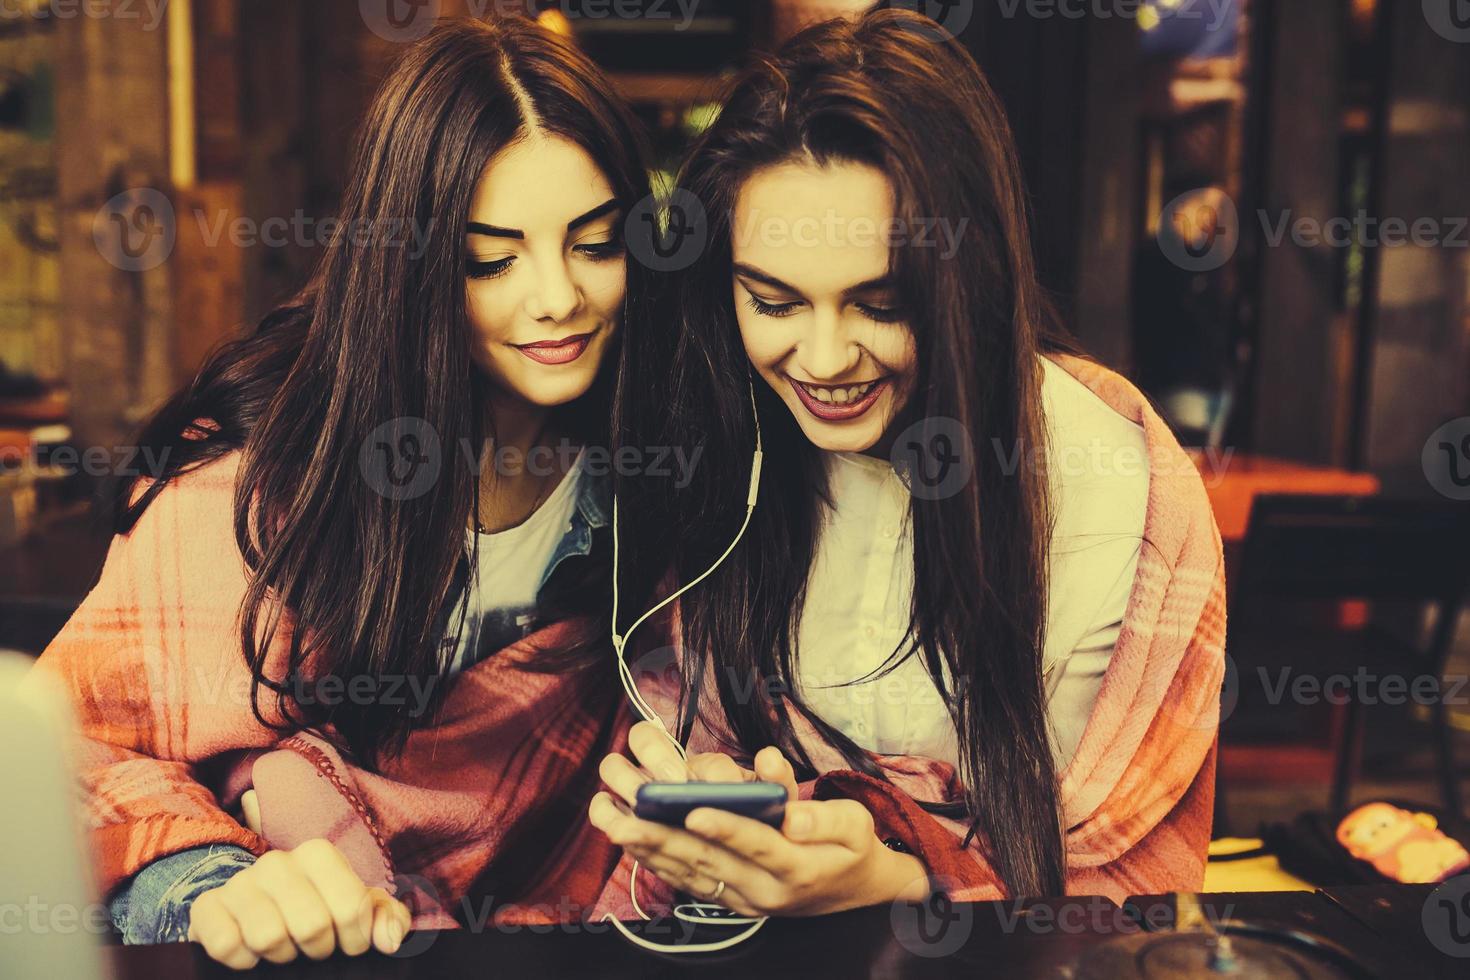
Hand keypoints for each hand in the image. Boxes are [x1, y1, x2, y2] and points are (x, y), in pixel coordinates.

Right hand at [186, 838, 411, 970]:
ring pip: (269, 937)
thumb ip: (387, 919)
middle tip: (314, 949)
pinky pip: (227, 945)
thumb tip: (389, 941)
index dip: (356, 939)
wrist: (255, 913)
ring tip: (283, 949)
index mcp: (318, 854)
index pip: (352, 908)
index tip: (349, 944)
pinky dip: (242, 961)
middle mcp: (277, 861)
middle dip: (319, 950)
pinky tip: (250, 953)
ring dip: (281, 956)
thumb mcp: (358, 911)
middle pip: (312, 926)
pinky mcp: (206, 907)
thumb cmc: (317, 910)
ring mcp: (239, 882)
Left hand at [589, 724, 929, 916]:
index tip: (695, 808)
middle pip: (709, 862)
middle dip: (663, 838)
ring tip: (613, 823)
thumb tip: (792, 810)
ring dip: (648, 849)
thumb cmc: (853, 849)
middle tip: (625, 818)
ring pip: (689, 873)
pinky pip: (688, 881)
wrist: (858, 893)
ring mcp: (745, 900)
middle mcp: (765, 890)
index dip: (726, 827)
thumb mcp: (857, 826)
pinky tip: (629, 840)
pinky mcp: (732, 900)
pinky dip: (657, 861)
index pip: (757, 845)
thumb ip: (826, 818)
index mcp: (798, 867)